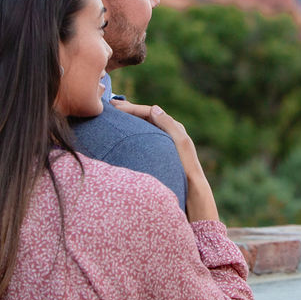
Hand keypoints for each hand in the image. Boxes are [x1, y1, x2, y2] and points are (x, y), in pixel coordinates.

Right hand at [111, 99, 217, 221]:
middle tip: (109, 108)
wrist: (192, 192)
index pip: (150, 112)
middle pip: (145, 118)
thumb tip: (154, 108)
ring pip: (142, 127)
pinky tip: (121, 137)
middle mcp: (169, 134)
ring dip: (128, 121)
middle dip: (128, 111)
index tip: (114, 107)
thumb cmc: (187, 169)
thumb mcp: (181, 143)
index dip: (132, 108)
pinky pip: (142, 139)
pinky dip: (131, 134)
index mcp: (174, 128)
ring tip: (112, 118)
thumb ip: (169, 125)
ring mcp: (162, 145)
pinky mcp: (158, 156)